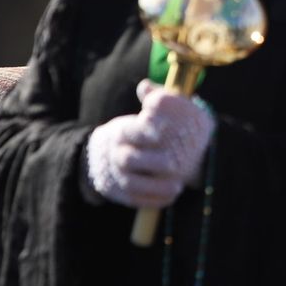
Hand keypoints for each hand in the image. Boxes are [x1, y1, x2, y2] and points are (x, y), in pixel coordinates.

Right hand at [83, 81, 215, 208]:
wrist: (107, 154)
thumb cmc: (135, 132)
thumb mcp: (142, 115)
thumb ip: (151, 100)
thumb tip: (146, 85)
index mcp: (121, 132)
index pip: (131, 131)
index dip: (146, 130)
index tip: (164, 130)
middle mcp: (116, 154)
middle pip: (129, 159)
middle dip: (152, 161)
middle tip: (174, 162)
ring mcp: (117, 175)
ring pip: (132, 184)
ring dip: (155, 186)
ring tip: (178, 185)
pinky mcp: (120, 193)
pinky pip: (134, 200)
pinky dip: (153, 200)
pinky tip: (171, 196)